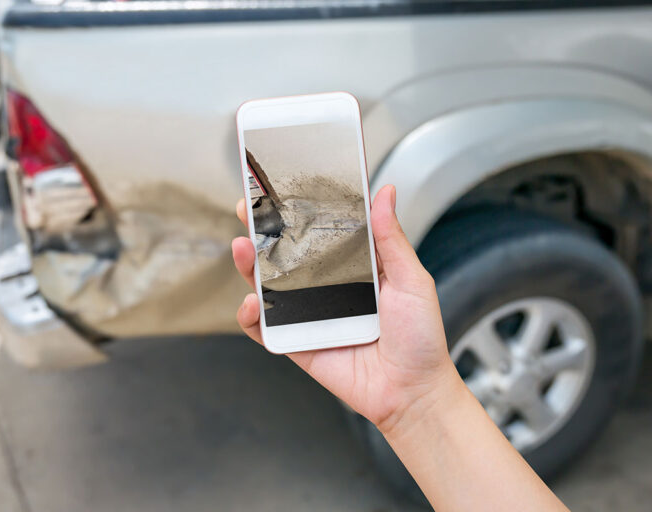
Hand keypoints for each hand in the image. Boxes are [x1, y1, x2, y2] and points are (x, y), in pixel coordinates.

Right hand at [232, 185, 460, 432]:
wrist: (413, 391)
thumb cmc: (420, 337)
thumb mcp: (411, 280)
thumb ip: (391, 238)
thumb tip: (385, 192)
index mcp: (352, 266)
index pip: (318, 231)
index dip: (297, 210)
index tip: (280, 187)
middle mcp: (326, 287)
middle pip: (285, 254)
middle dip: (262, 231)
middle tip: (248, 208)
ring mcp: (309, 315)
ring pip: (269, 286)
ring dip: (249, 266)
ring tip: (243, 248)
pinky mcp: (297, 343)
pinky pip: (266, 329)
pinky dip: (251, 317)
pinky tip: (251, 303)